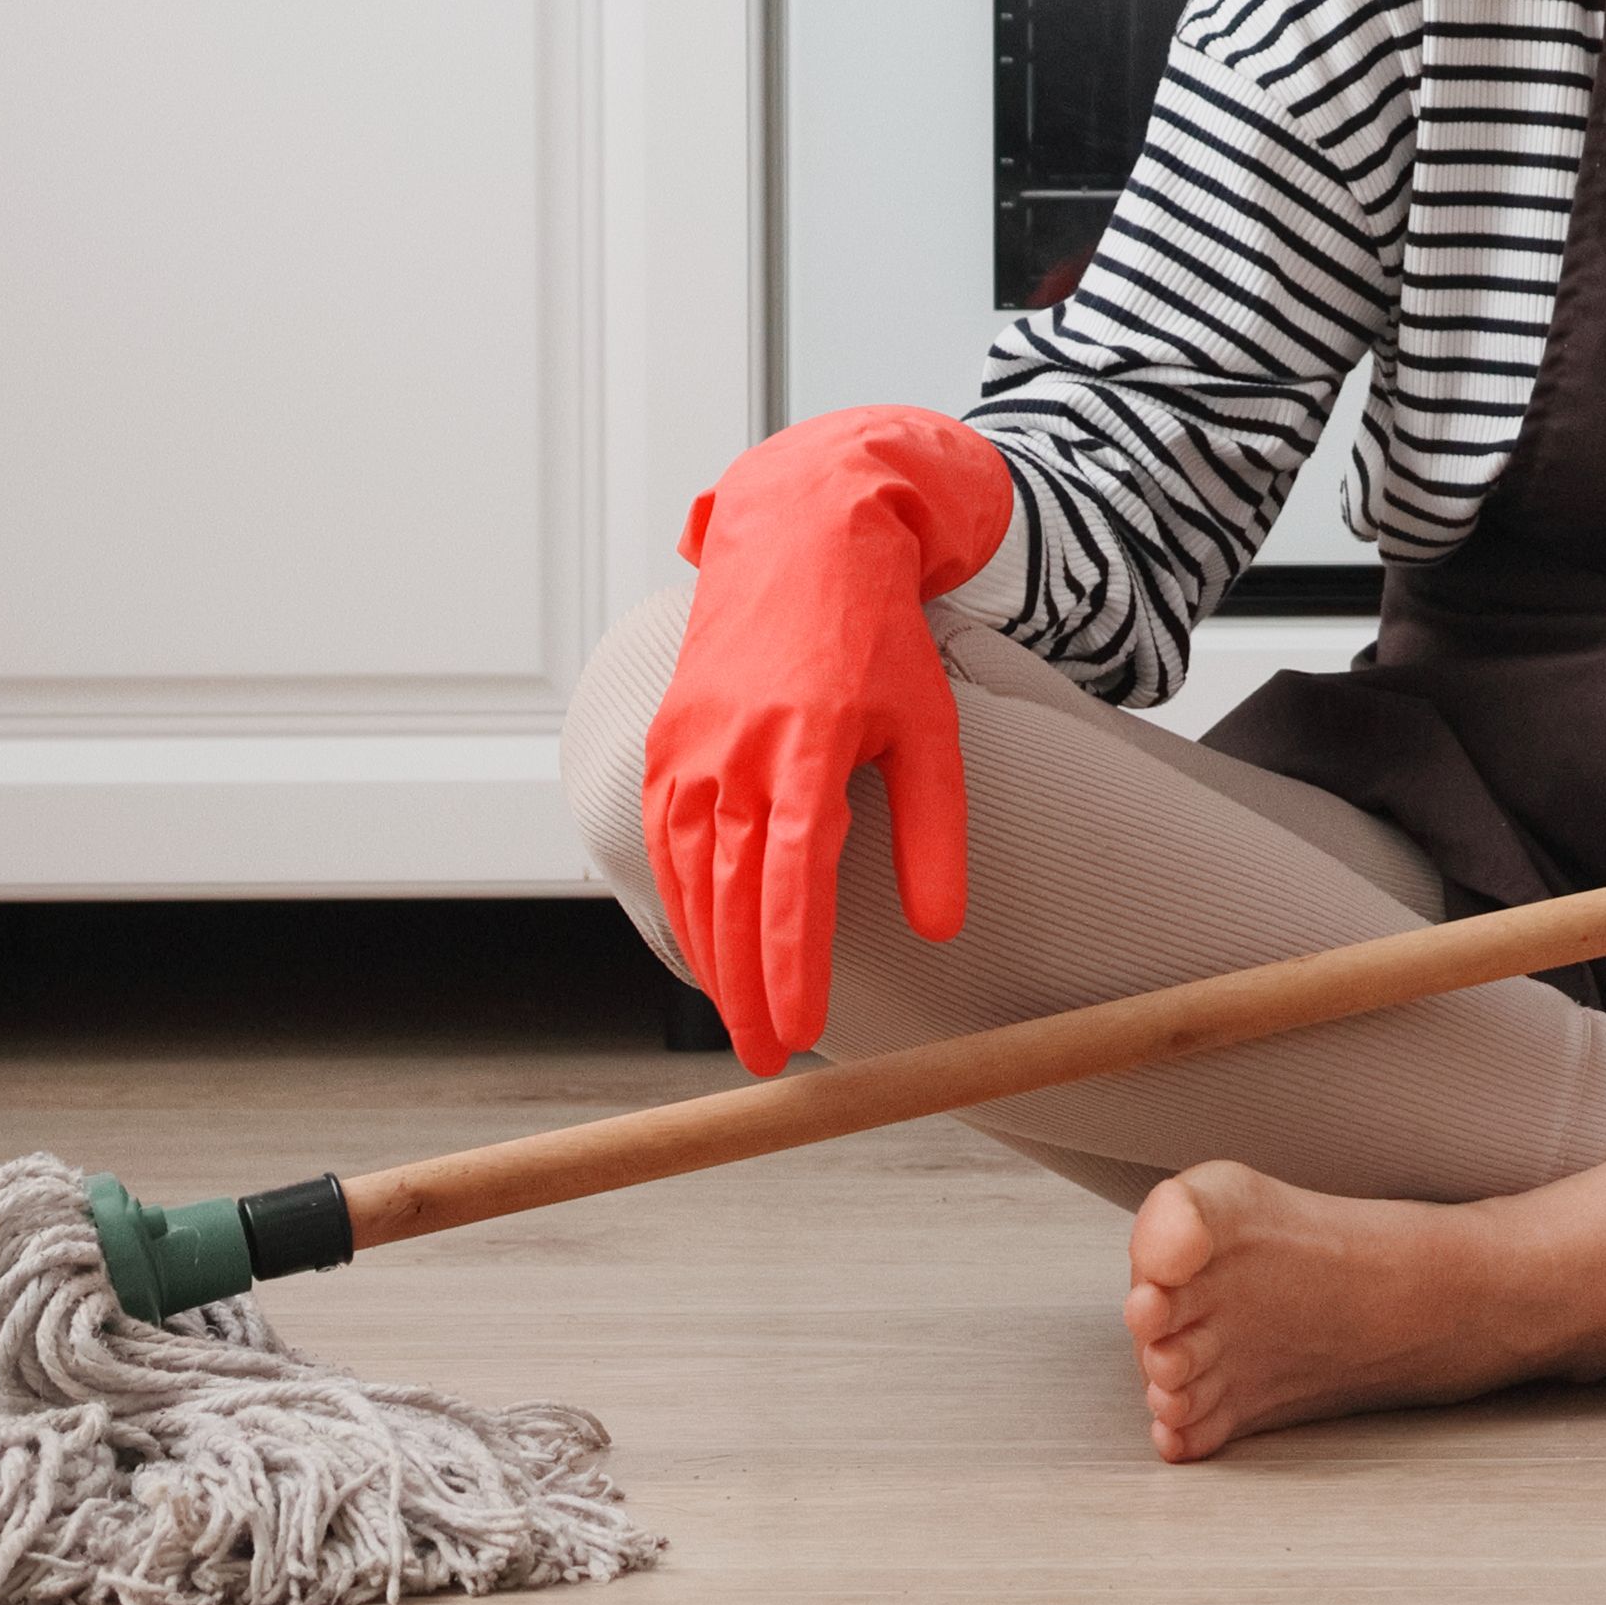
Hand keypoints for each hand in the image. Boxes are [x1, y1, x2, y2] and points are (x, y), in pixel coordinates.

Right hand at [645, 407, 1016, 1074]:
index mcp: (809, 747)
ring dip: (709, 956)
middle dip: (746, 988)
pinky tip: (702, 948)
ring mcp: (689, 746)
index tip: (803, 1030)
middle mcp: (736, 751)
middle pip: (732, 896)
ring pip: (690, 876)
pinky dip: (681, 901)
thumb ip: (934, 834)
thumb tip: (942, 930)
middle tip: (769, 1061)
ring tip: (740, 1022)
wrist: (803, 543)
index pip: (792, 883)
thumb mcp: (930, 729)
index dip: (793, 965)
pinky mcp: (665, 742)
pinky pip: (663, 841)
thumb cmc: (881, 640)